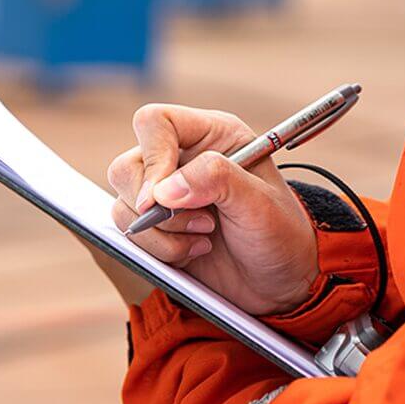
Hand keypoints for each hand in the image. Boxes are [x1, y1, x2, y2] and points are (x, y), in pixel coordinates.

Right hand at [107, 104, 317, 315]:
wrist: (281, 280)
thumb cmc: (280, 233)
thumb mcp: (260, 203)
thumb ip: (216, 180)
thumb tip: (163, 189)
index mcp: (211, 136)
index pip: (156, 123)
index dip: (153, 157)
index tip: (161, 198)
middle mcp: (181, 160)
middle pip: (127, 167)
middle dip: (157, 207)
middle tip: (203, 224)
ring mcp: (165, 196)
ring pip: (123, 205)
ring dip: (160, 234)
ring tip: (204, 240)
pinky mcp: (156, 228)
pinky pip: (130, 235)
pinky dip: (159, 250)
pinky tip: (193, 252)